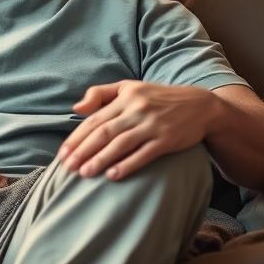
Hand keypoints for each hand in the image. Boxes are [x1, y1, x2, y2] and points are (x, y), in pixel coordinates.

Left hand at [58, 80, 213, 179]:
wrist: (200, 106)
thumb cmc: (159, 98)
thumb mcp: (130, 87)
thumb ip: (101, 94)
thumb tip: (76, 108)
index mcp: (126, 97)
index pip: (94, 119)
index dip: (76, 138)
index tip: (62, 154)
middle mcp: (137, 109)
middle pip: (104, 132)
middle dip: (83, 151)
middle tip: (67, 168)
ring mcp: (152, 125)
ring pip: (120, 144)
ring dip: (100, 160)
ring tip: (84, 173)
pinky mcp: (167, 140)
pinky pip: (144, 154)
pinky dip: (127, 165)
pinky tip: (113, 175)